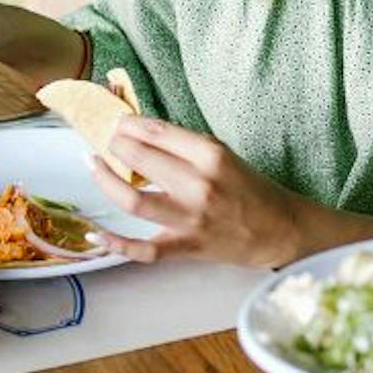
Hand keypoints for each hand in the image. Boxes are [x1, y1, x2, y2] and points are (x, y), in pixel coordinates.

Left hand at [86, 117, 305, 267]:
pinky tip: (95, 233)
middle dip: (115, 146)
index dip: (130, 124)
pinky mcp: (186, 247)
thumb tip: (143, 134)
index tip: (119, 123)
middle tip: (108, 143)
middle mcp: (199, 185)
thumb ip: (186, 146)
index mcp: (211, 156)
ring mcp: (190, 218)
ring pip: (133, 200)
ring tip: (94, 166)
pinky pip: (143, 250)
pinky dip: (116, 244)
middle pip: (140, 160)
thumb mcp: (224, 155)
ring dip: (106, 181)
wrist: (278, 229)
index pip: (158, 133)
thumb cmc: (250, 189)